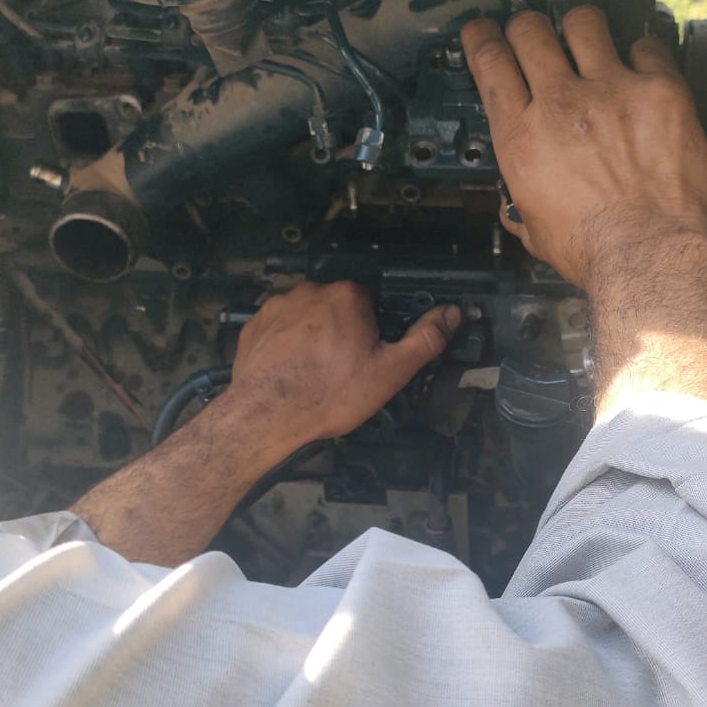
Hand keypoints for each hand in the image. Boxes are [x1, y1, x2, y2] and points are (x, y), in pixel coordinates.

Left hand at [226, 281, 459, 446]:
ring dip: (313, 337)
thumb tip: (452, 313)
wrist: (267, 415)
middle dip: (342, 332)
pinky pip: (279, 328)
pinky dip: (286, 345)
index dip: (374, 330)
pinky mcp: (254, 324)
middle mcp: (312, 291)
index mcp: (348, 296)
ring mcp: (279, 305)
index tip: (370, 355)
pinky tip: (290, 372)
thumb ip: (425, 339)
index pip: (371, 302)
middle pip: (337, 307)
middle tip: (343, 369)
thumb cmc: (331, 394)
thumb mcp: (390, 371)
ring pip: (307, 317)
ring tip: (314, 374)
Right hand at [462, 6, 706, 289]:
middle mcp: (561, 103)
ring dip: (582, 28)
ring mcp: (612, 90)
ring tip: (589, 40)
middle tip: (537, 35)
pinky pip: (647, 47)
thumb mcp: (533, 230)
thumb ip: (520, 205)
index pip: (490, 61)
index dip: (482, 37)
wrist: (649, 257)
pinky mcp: (659, 90)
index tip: (483, 31)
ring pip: (584, 22)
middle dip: (528, 27)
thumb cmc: (595, 251)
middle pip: (531, 30)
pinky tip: (642, 68)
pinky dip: (642, 53)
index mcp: (522, 136)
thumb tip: (515, 206)